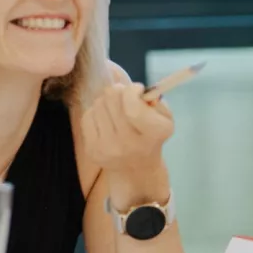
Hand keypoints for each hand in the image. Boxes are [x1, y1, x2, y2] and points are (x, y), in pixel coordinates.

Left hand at [83, 81, 174, 203]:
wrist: (136, 169)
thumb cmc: (151, 136)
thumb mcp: (164, 117)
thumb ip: (154, 98)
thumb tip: (128, 83)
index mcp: (153, 134)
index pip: (133, 107)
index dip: (131, 91)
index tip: (136, 89)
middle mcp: (129, 144)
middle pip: (112, 100)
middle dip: (118, 90)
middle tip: (124, 95)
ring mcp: (107, 148)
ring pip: (98, 104)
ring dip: (107, 100)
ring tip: (115, 108)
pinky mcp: (92, 150)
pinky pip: (87, 116)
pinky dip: (96, 111)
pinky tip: (105, 119)